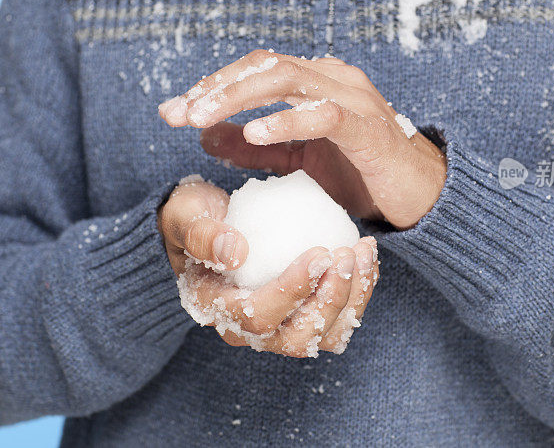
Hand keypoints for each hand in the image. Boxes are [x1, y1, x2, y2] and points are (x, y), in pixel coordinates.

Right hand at [157, 178, 378, 356]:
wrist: (212, 225)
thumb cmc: (195, 219)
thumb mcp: (186, 216)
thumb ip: (202, 233)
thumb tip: (234, 254)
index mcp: (216, 308)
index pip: (256, 316)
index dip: (292, 290)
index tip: (319, 253)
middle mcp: (247, 330)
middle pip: (295, 338)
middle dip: (330, 300)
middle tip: (346, 255)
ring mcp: (278, 326)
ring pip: (324, 335)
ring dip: (351, 297)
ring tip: (363, 253)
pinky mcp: (304, 315)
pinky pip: (338, 319)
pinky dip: (358, 292)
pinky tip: (367, 259)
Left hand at [159, 50, 446, 228]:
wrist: (420, 196)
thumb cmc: (361, 174)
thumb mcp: (298, 160)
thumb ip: (257, 147)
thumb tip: (205, 136)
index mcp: (315, 82)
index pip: (256, 69)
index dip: (213, 85)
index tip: (173, 110)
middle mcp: (332, 78)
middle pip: (265, 66)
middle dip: (216, 88)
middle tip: (178, 112)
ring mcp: (352, 98)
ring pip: (288, 79)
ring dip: (239, 97)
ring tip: (201, 118)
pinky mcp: (368, 127)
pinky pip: (323, 114)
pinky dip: (287, 120)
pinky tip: (254, 133)